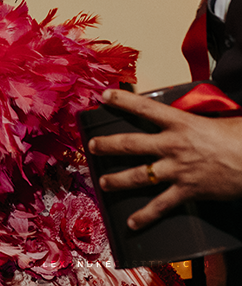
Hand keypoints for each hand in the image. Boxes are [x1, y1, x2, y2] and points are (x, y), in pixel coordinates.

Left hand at [87, 88, 241, 228]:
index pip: (145, 108)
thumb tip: (188, 107)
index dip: (122, 101)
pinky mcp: (187, 191)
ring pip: (138, 176)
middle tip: (92, 146)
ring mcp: (177, 170)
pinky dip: (145, 216)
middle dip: (107, 144)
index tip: (104, 97)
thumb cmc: (241, 138)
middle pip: (130, 144)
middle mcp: (173, 146)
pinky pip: (161, 206)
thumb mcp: (217, 118)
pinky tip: (132, 223)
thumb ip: (196, 116)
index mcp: (181, 123)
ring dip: (117, 180)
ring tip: (103, 182)